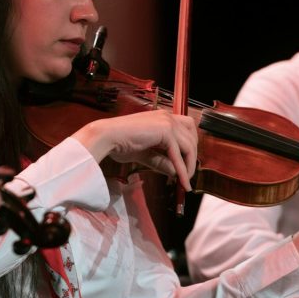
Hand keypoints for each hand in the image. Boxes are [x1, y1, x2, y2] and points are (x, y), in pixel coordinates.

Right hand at [72, 110, 197, 190]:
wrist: (106, 137)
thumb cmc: (119, 143)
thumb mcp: (145, 154)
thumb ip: (161, 161)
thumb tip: (175, 173)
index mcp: (161, 117)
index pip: (186, 129)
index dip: (189, 146)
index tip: (187, 164)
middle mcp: (167, 116)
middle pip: (192, 136)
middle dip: (192, 156)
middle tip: (188, 175)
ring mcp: (167, 121)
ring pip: (189, 145)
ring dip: (189, 165)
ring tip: (184, 181)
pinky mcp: (165, 130)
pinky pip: (179, 153)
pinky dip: (182, 169)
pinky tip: (181, 181)